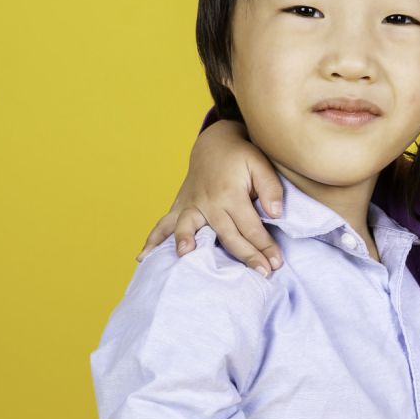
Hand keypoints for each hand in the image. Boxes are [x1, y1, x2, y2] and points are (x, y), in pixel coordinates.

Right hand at [137, 120, 284, 276]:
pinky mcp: (180, 208)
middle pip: (227, 235)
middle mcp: (208, 202)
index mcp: (230, 193)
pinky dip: (153, 240)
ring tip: (185, 258)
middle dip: (245, 255)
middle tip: (262, 273)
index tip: (275, 264)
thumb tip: (276, 214)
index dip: (264, 246)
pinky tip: (143, 258)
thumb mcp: (261, 164)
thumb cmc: (242, 157)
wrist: (213, 145)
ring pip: (189, 228)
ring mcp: (190, 205)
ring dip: (185, 242)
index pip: (250, 226)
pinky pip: (163, 224)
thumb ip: (271, 188)